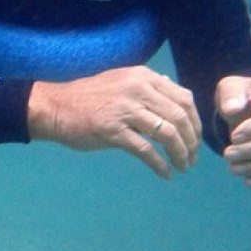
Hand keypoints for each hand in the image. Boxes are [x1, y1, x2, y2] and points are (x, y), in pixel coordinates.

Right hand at [27, 66, 201, 178]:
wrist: (55, 107)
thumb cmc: (87, 97)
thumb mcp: (119, 81)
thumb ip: (146, 85)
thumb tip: (172, 87)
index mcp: (142, 77)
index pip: (184, 99)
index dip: (196, 122)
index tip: (194, 139)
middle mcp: (138, 89)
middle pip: (180, 117)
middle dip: (192, 142)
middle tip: (192, 158)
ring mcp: (125, 110)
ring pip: (168, 134)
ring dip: (181, 154)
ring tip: (182, 167)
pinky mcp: (113, 130)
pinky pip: (146, 150)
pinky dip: (160, 165)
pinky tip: (165, 174)